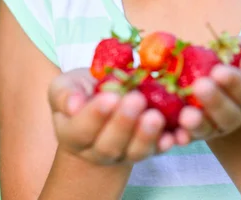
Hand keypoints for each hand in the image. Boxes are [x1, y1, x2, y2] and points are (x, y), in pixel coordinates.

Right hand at [48, 68, 184, 165]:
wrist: (103, 104)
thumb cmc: (82, 92)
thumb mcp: (65, 87)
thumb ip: (64, 94)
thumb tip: (73, 104)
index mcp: (73, 133)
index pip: (81, 129)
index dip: (95, 116)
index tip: (109, 97)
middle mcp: (98, 150)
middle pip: (110, 144)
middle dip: (124, 123)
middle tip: (136, 100)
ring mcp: (124, 152)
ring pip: (135, 151)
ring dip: (147, 135)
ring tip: (155, 116)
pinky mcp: (148, 148)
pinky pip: (157, 149)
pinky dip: (167, 143)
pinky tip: (176, 134)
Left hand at [176, 36, 240, 143]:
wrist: (220, 78)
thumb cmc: (238, 59)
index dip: (235, 82)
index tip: (219, 71)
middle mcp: (236, 115)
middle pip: (229, 115)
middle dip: (215, 101)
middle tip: (200, 86)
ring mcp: (216, 126)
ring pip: (208, 129)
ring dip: (197, 123)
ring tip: (187, 115)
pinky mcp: (195, 131)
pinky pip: (188, 136)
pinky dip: (182, 136)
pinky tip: (176, 135)